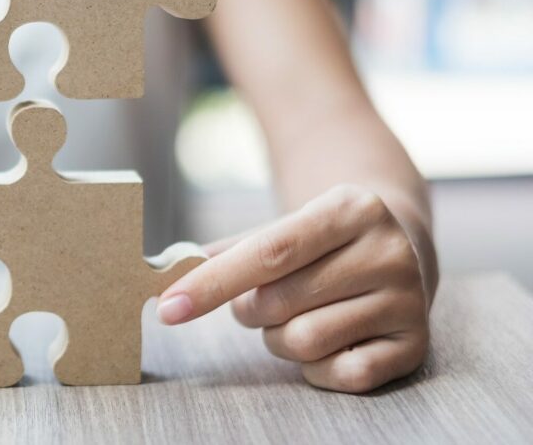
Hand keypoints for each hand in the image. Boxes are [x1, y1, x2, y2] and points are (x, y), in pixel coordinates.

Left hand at [157, 184, 430, 392]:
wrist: (400, 244)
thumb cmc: (321, 241)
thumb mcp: (284, 227)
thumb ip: (231, 251)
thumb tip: (171, 272)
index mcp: (350, 208)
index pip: (268, 252)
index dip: (212, 283)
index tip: (168, 306)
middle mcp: (387, 251)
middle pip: (279, 302)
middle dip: (249, 310)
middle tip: (257, 302)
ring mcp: (408, 300)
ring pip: (305, 341)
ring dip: (278, 339)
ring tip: (293, 317)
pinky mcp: (416, 345)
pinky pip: (342, 375)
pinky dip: (315, 368)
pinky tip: (325, 340)